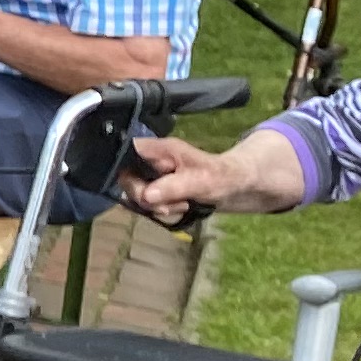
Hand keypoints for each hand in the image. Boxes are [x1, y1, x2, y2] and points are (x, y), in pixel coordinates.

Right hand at [122, 133, 237, 222]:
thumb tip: (146, 195)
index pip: (127, 150)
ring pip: (136, 193)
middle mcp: (152, 160)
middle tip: (168, 205)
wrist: (236, 187)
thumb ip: (174, 187)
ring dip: (156, 206)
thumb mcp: (201, 181)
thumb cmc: (223, 176)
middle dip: (144, 196)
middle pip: (127, 177)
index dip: (124, 168)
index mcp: (160, 150)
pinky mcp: (157, 189)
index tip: (141, 189)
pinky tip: (178, 208)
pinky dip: (160, 210)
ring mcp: (153, 175)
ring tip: (181, 205)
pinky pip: (146, 202)